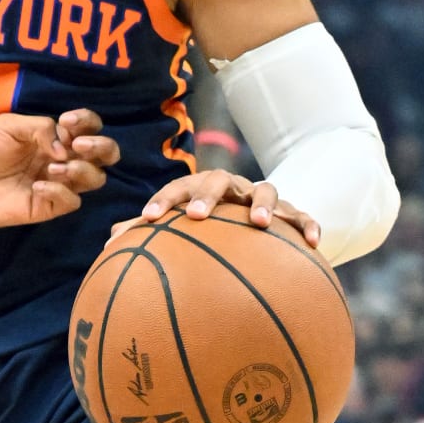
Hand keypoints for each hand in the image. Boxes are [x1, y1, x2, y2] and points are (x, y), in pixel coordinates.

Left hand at [0, 109, 119, 238]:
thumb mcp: (8, 125)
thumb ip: (40, 127)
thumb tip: (64, 146)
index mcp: (54, 136)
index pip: (88, 127)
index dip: (87, 122)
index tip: (68, 121)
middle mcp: (62, 159)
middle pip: (105, 154)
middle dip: (101, 147)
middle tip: (76, 145)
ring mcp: (57, 184)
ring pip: (95, 179)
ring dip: (81, 169)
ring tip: (53, 167)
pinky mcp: (48, 207)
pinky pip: (72, 201)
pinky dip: (61, 191)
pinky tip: (38, 185)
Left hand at [123, 167, 320, 245]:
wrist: (260, 225)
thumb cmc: (212, 230)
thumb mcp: (183, 232)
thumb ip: (150, 235)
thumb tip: (108, 243)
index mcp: (201, 192)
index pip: (178, 187)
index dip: (163, 200)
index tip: (147, 219)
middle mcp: (232, 190)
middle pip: (219, 178)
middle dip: (207, 193)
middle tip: (197, 215)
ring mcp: (262, 198)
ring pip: (265, 188)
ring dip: (262, 204)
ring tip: (259, 224)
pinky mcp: (290, 213)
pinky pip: (302, 215)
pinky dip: (308, 225)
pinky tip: (315, 243)